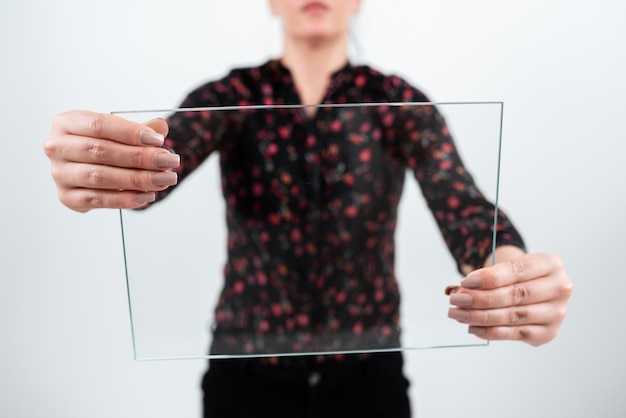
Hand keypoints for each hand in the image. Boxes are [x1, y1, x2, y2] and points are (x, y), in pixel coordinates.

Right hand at [44, 111, 179, 211]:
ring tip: (163, 179)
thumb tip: (160, 127)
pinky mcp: (67, 197)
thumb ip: (139, 129)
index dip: (130, 132)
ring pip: (100, 177)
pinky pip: (98, 200)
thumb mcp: (118, 131)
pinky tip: (147, 195)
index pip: (99, 125)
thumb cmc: (101, 144)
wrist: (83, 166)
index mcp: (66, 123)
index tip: (158, 140)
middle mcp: (56, 147)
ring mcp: (59, 174)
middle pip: (101, 152)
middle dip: (140, 157)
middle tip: (168, 161)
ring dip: (137, 179)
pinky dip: (125, 199)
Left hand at [447, 250, 572, 345]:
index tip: (465, 281)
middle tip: (457, 299)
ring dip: (481, 317)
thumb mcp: (507, 267)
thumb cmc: (517, 276)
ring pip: (514, 316)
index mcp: (551, 264)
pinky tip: (473, 328)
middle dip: (481, 298)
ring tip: (459, 314)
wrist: (535, 289)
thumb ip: (486, 278)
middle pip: (516, 295)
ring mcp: (557, 312)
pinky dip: (492, 332)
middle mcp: (560, 288)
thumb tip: (460, 292)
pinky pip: (516, 333)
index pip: (517, 271)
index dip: (490, 277)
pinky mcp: (548, 332)